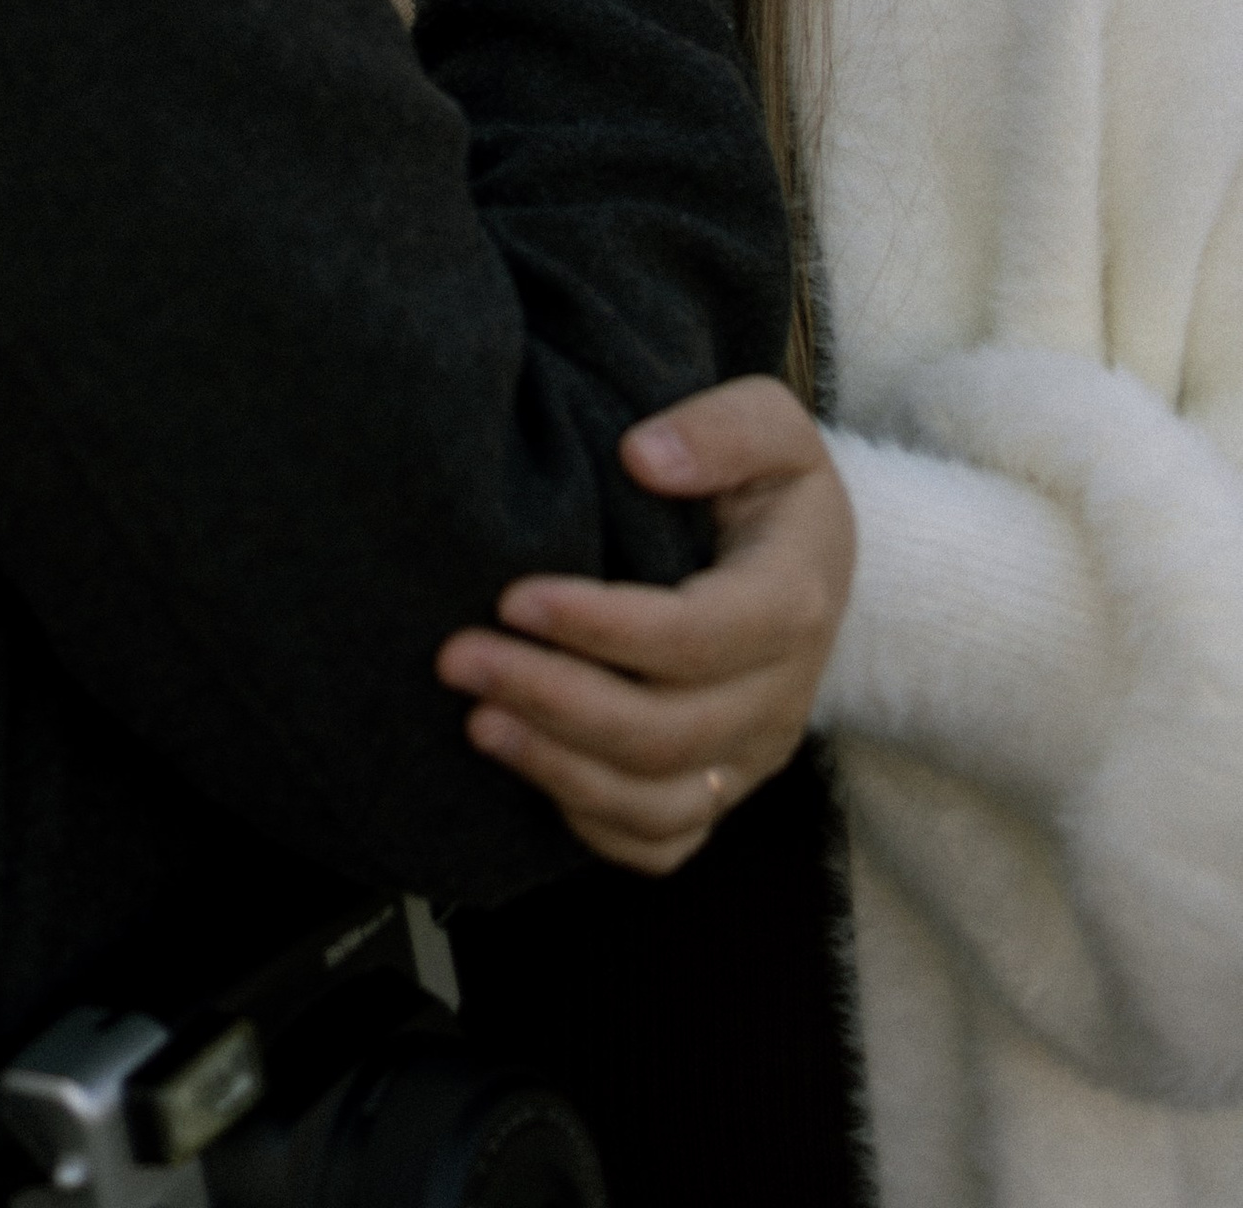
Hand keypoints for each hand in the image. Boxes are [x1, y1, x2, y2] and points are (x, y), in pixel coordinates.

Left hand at [435, 376, 854, 877]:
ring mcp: (751, 757)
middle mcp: (778, 698)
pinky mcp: (722, 788)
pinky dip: (590, 822)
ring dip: (557, 769)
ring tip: (474, 721)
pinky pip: (660, 841)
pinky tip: (526, 768)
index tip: (512, 596)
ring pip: (657, 803)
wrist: (807, 557)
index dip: (600, 627)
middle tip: (457, 658)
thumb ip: (720, 429)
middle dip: (550, 699)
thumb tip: (643, 457)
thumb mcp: (772, 423)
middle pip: (663, 732)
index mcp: (792, 603)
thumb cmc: (769, 481)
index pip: (694, 637)